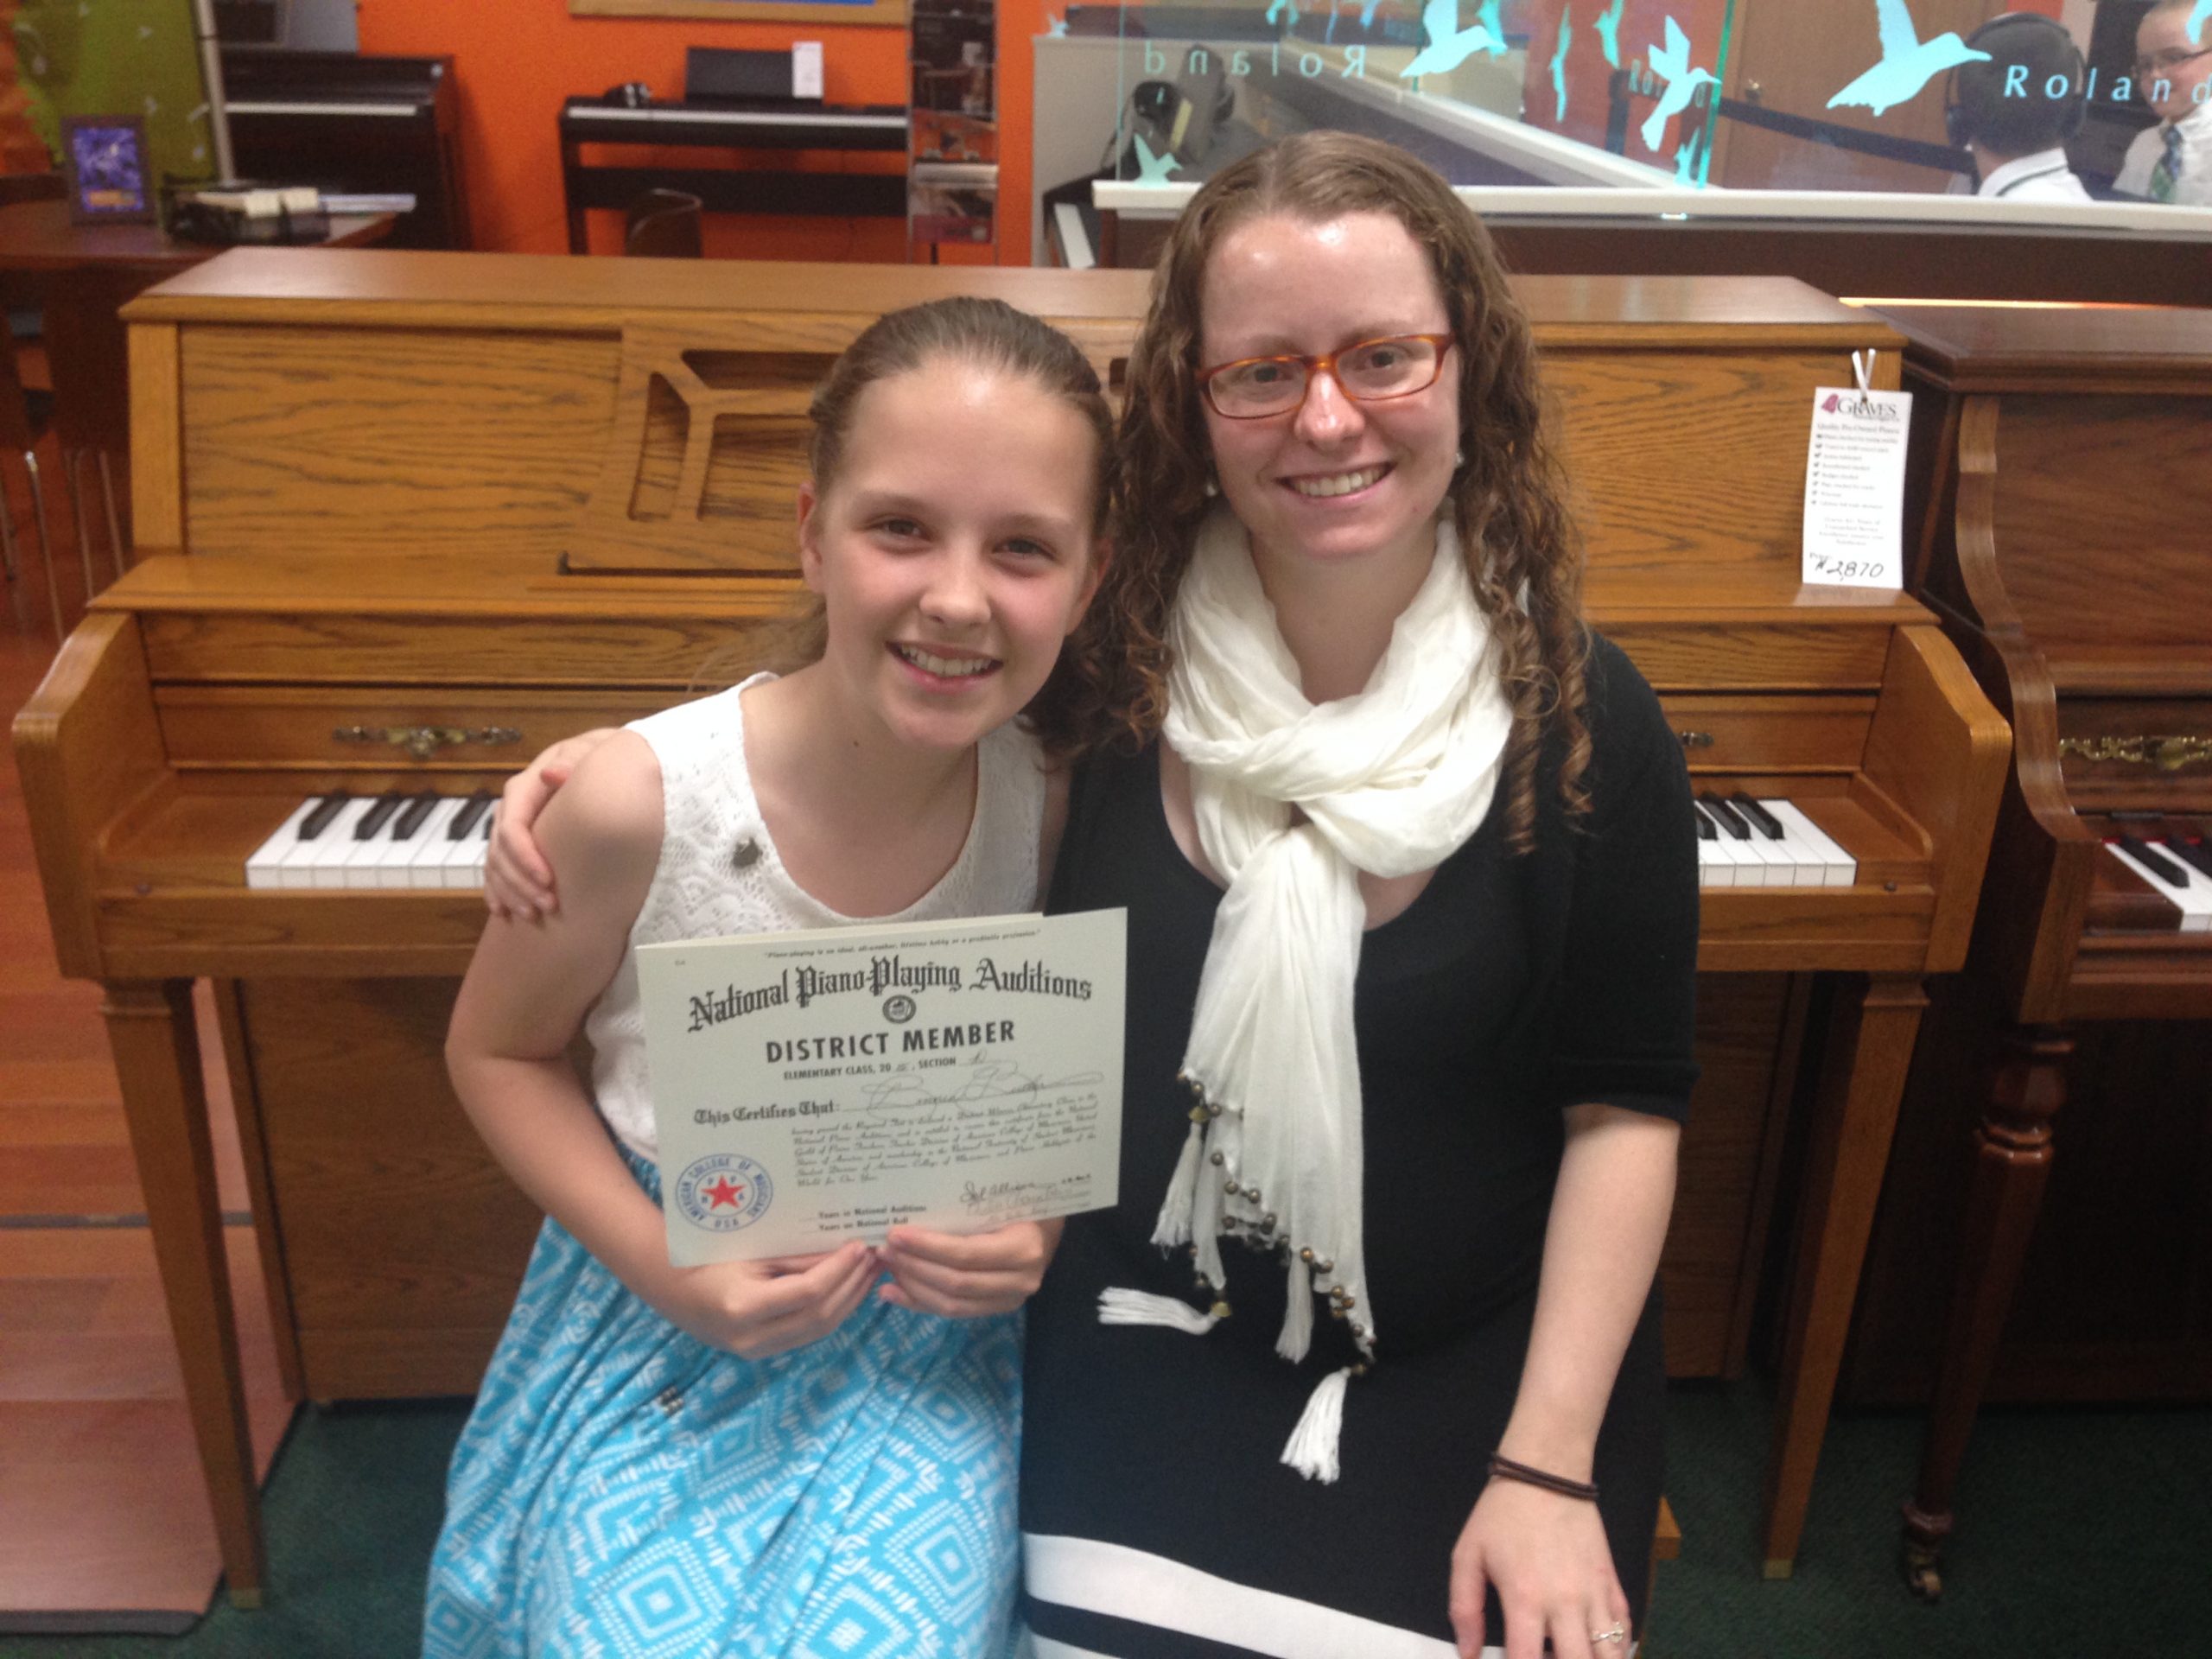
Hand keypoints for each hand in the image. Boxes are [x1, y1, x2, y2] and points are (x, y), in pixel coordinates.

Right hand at [484, 728, 617, 918]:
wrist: (594, 759)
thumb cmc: (594, 758)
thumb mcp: (587, 754)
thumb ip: (572, 762)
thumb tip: (551, 774)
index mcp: (523, 789)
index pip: (512, 827)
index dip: (525, 857)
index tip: (548, 881)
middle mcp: (510, 809)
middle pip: (501, 852)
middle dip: (520, 883)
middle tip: (547, 907)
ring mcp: (509, 826)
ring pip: (496, 865)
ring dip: (510, 892)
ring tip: (532, 915)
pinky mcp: (514, 842)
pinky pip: (496, 870)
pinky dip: (498, 892)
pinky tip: (502, 913)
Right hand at [658, 1241, 879, 1358]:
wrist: (668, 1285)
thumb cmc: (706, 1256)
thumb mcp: (749, 1250)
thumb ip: (795, 1258)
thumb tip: (844, 1252)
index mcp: (743, 1307)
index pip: (808, 1293)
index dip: (839, 1270)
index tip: (859, 1247)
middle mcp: (751, 1338)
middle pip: (819, 1317)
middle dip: (852, 1287)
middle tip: (874, 1259)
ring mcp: (756, 1351)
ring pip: (818, 1331)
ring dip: (849, 1301)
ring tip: (869, 1272)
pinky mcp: (762, 1352)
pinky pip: (806, 1334)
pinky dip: (832, 1311)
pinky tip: (847, 1289)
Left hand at [877, 1217, 1061, 1317]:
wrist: (1049, 1230)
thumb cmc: (1023, 1205)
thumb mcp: (1001, 1200)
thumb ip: (966, 1210)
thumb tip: (913, 1211)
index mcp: (1023, 1248)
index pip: (965, 1254)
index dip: (927, 1247)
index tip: (895, 1234)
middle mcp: (1020, 1281)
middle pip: (955, 1282)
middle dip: (914, 1267)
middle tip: (884, 1249)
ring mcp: (1010, 1300)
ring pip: (951, 1304)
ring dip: (913, 1287)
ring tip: (886, 1268)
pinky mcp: (996, 1309)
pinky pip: (953, 1313)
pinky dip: (919, 1303)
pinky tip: (893, 1292)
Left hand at [1449, 1476, 1630, 1658]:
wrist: (1547, 1472)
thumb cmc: (1501, 1514)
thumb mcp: (1467, 1555)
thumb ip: (1464, 1608)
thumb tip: (1467, 1653)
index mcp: (1526, 1599)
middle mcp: (1566, 1604)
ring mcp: (1595, 1595)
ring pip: (1611, 1655)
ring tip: (1573, 1658)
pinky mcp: (1613, 1583)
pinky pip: (1624, 1630)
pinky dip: (1616, 1648)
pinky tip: (1598, 1650)